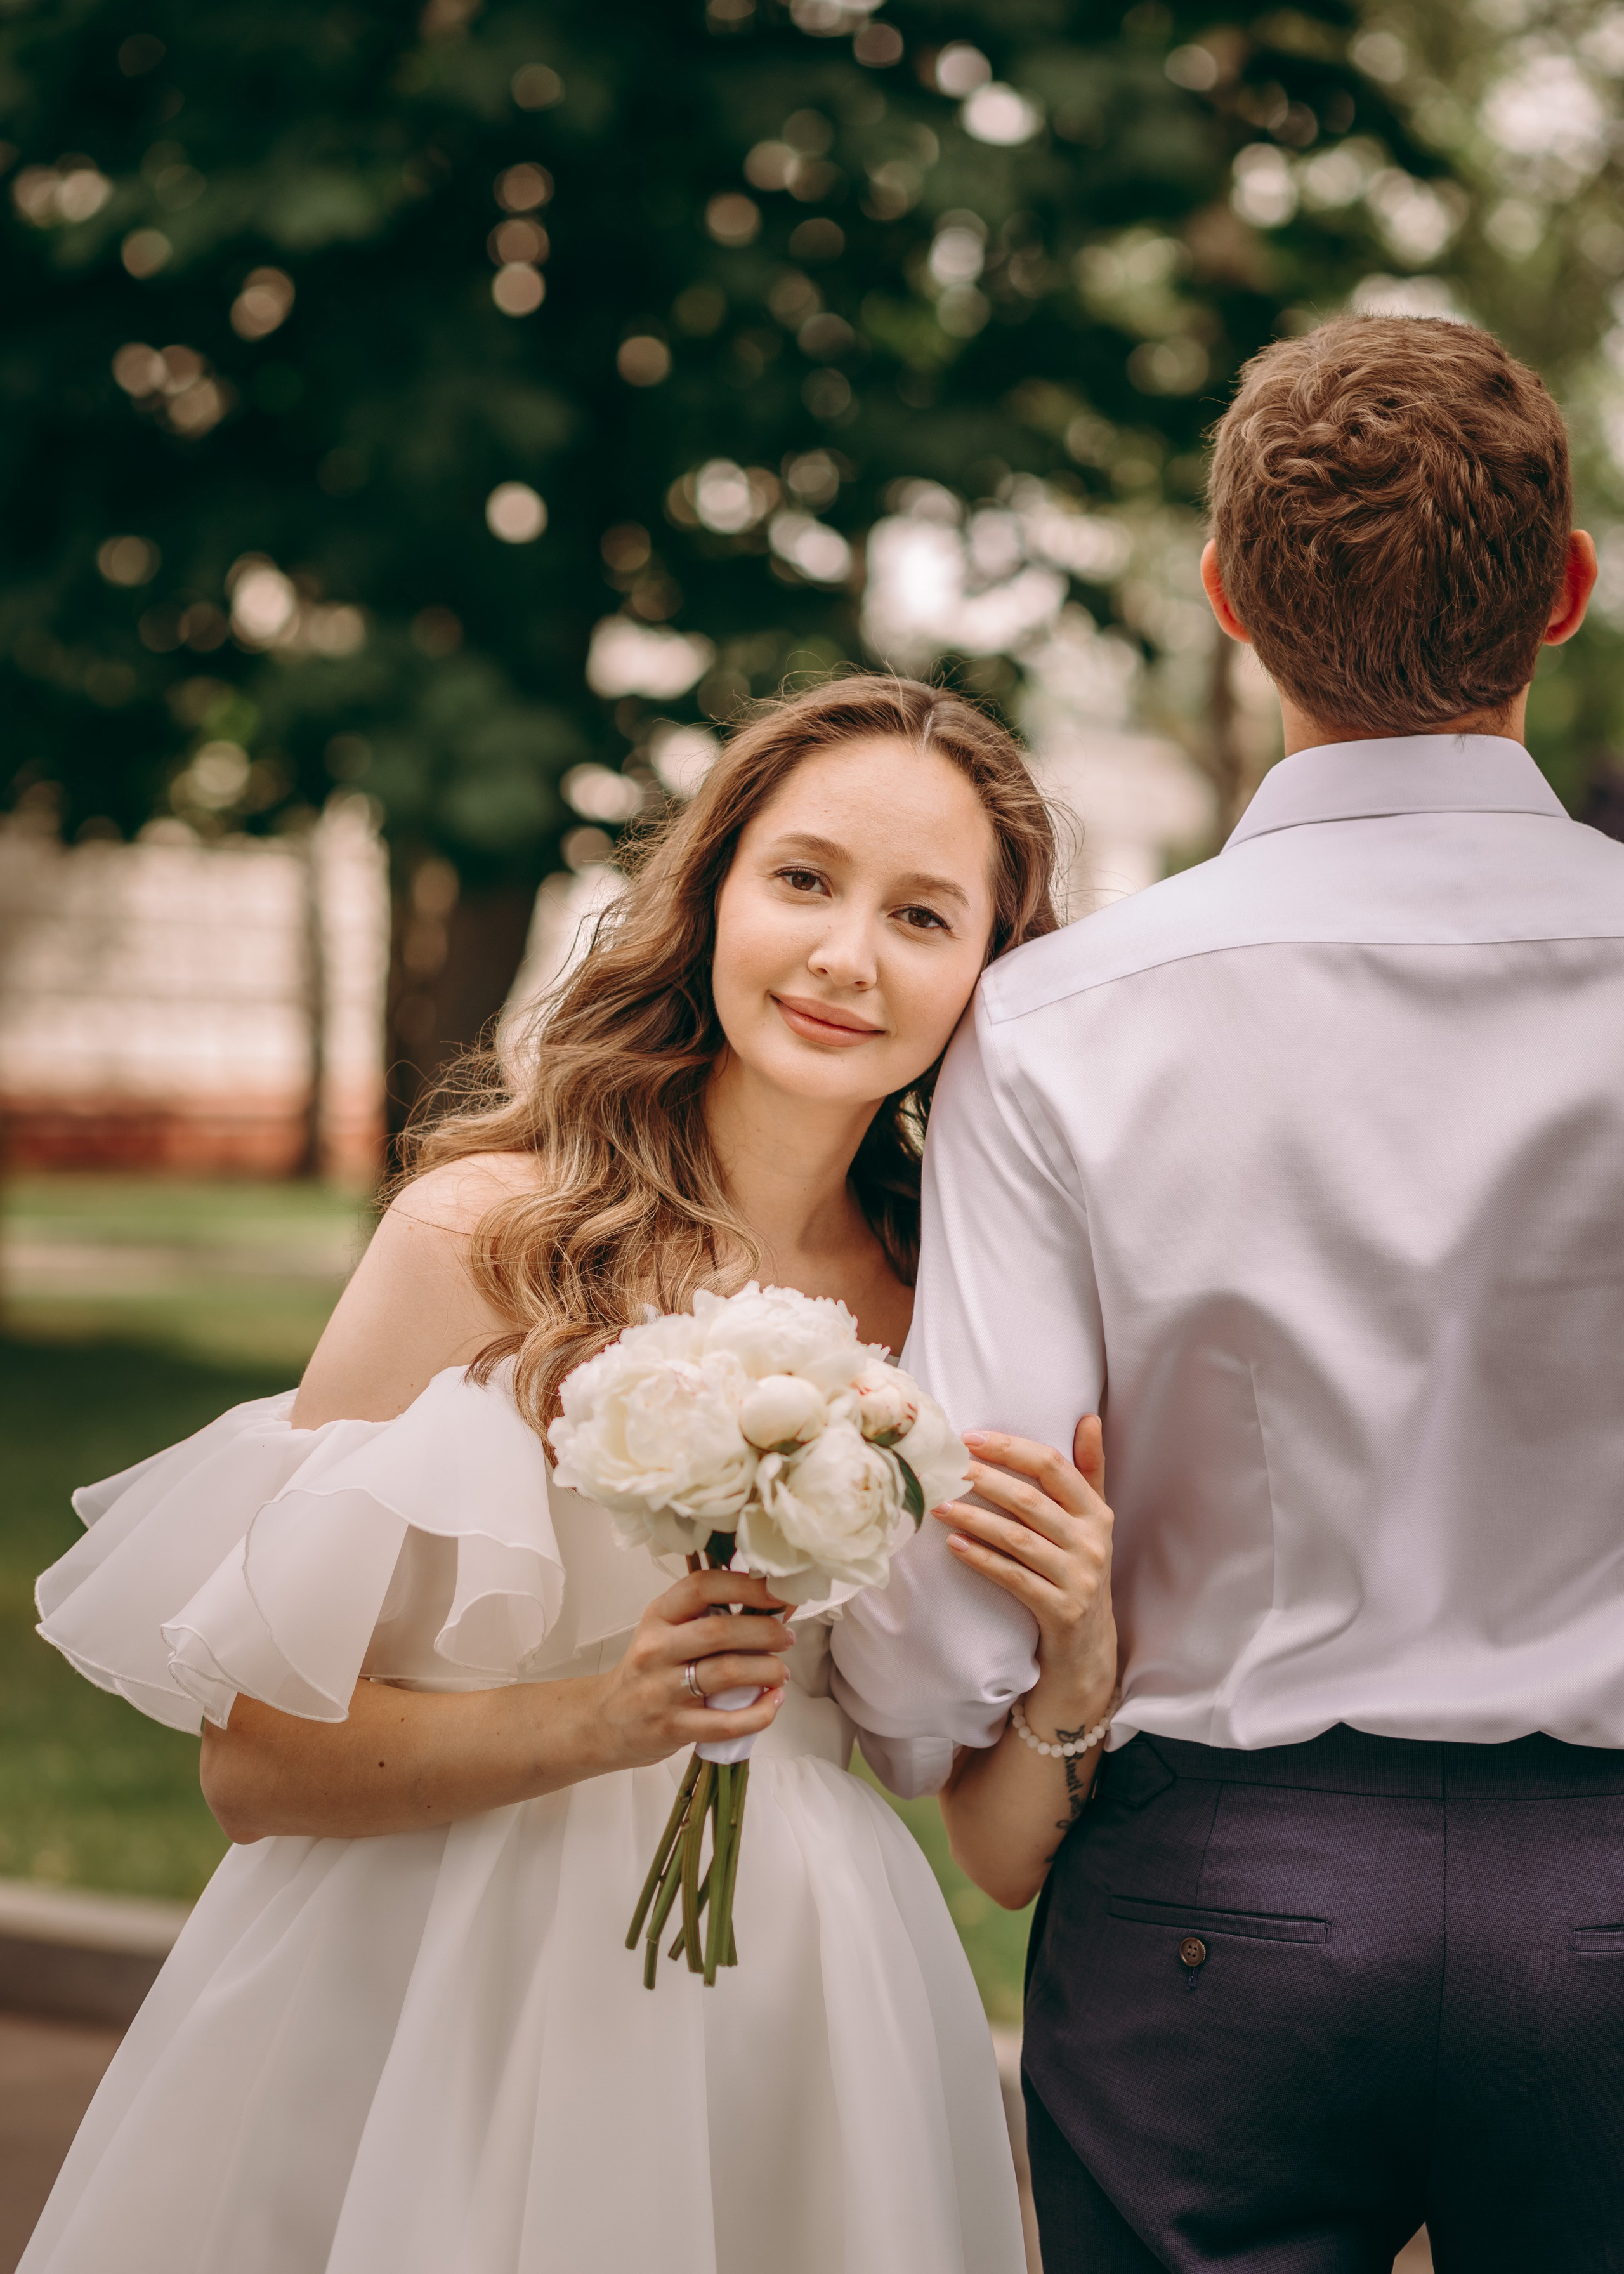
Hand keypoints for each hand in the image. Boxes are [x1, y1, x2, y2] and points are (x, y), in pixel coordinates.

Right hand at [595, 1569, 793, 1770]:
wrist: (605, 1722)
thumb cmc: (649, 1672)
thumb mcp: (667, 1633)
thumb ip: (710, 1618)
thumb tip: (776, 1607)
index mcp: (658, 1616)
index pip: (701, 1586)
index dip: (746, 1586)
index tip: (778, 1593)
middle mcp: (657, 1649)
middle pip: (720, 1631)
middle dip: (765, 1632)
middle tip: (786, 1638)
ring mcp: (663, 1690)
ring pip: (727, 1672)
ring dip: (768, 1670)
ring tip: (782, 1672)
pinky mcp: (673, 1728)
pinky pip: (726, 1722)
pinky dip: (760, 1712)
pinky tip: (773, 1702)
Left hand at [933, 1417, 1116, 1725]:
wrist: (1090, 1647)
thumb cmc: (1079, 1569)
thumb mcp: (1092, 1521)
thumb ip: (1088, 1471)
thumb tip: (1088, 1417)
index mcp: (1097, 1512)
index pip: (1053, 1466)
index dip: (1011, 1448)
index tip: (969, 1438)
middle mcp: (1092, 1541)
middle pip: (1030, 1500)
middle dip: (983, 1480)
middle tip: (944, 1469)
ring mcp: (1079, 1577)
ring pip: (1018, 1538)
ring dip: (974, 1519)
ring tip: (939, 1506)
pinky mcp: (1062, 1610)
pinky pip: (1014, 1578)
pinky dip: (982, 1559)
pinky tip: (954, 1545)